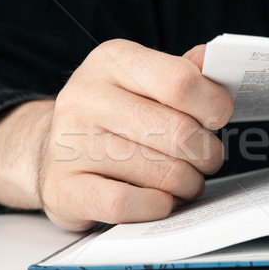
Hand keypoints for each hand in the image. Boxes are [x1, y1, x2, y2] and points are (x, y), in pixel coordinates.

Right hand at [0, 40, 232, 230]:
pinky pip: (126, 204)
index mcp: (111, 61)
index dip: (214, 105)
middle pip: (177, 132)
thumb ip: (182, 72)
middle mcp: (84, 97)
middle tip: (206, 159)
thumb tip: (217, 62)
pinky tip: (160, 201)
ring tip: (186, 181)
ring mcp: (67, 144)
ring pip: (160, 172)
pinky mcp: (63, 189)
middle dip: (207, 153)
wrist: (50, 150)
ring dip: (187, 184)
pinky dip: (156, 207)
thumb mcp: (143, 81)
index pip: (180, 81)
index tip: (218, 119)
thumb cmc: (113, 116)